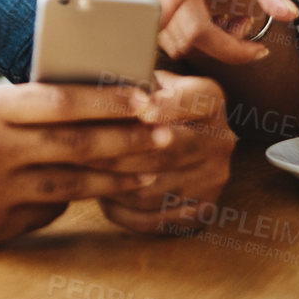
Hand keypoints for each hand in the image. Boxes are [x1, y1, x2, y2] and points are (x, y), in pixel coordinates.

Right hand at [0, 82, 174, 243]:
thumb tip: (87, 110)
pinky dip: (72, 200)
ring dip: (116, 177)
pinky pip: (47, 212)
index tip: (146, 96)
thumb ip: (26, 109)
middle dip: (129, 140)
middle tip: (167, 136)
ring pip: (72, 183)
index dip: (109, 100)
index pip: (63, 100)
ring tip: (150, 171)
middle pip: (77, 144)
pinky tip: (95, 193)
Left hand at [95, 70, 234, 233]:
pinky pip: (155, 220)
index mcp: (210, 101)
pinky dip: (123, 212)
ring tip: (79, 174)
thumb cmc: (152, 99)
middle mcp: (219, 141)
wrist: (187, 132)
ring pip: (154, 190)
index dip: (169, 107)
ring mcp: (212, 180)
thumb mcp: (151, 78)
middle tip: (80, 150)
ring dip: (112, 185)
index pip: (195, 102)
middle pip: (167, 152)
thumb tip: (97, 90)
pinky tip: (101, 197)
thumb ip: (134, 80)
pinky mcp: (202, 211)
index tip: (142, 111)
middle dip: (118, 152)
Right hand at [145, 0, 298, 65]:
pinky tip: (213, 24)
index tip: (162, 22)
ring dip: (211, 46)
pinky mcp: (149, 3)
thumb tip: (288, 14)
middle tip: (249, 32)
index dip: (169, 5)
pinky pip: (170, 37)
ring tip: (231, 24)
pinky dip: (195, 43)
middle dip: (226, 47)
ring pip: (179, 41)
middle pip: (189, 30)